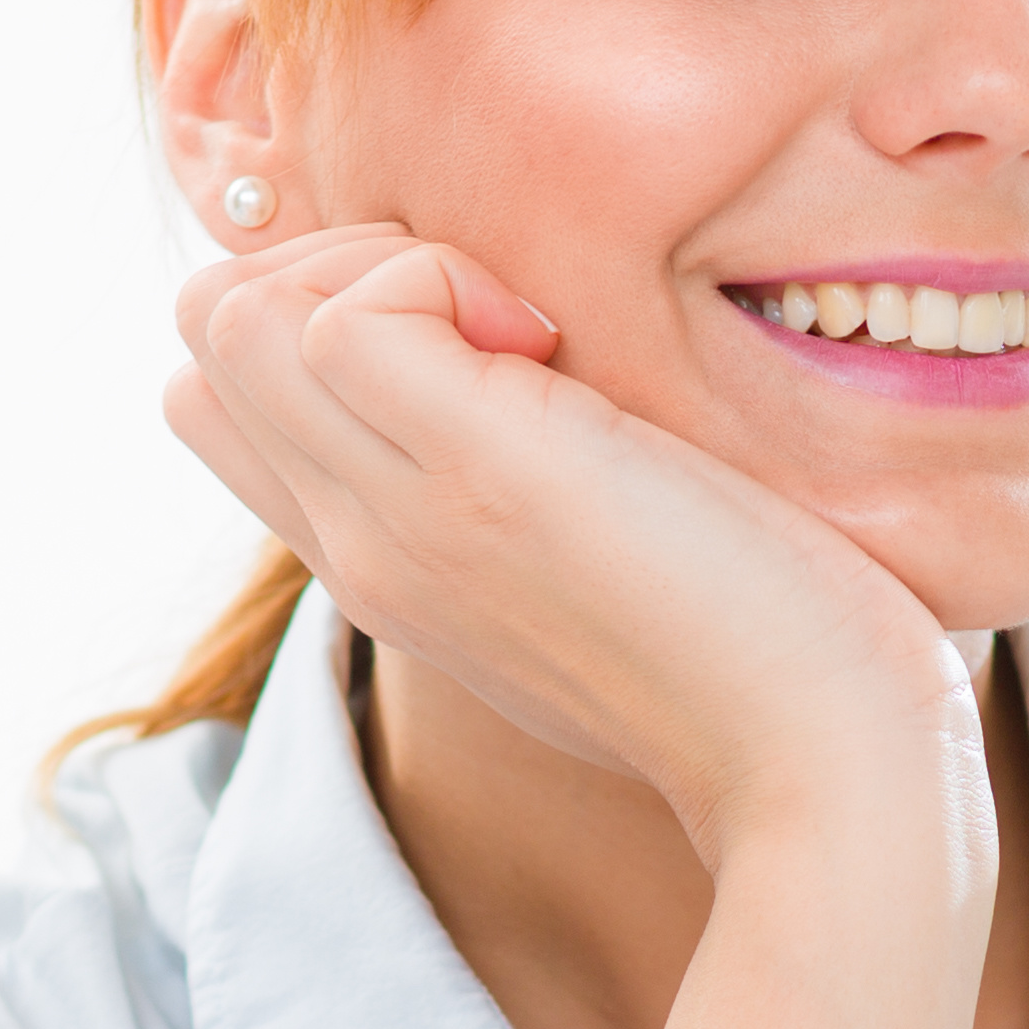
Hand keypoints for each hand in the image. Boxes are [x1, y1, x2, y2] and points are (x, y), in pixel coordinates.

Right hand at [165, 227, 981, 862]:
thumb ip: (532, 494)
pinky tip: (549, 342)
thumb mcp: (609, 569)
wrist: (823, 765)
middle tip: (495, 319)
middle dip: (326, 268)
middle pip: (206, 342)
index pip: (230, 400)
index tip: (487, 347)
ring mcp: (399, 515)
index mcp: (392, 568)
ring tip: (522, 332)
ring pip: (227, 311)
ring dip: (374, 263)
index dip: (322, 317)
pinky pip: (335, 314)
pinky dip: (434, 276)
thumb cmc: (766, 664)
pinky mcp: (468, 473)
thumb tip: (539, 368)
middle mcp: (364, 546)